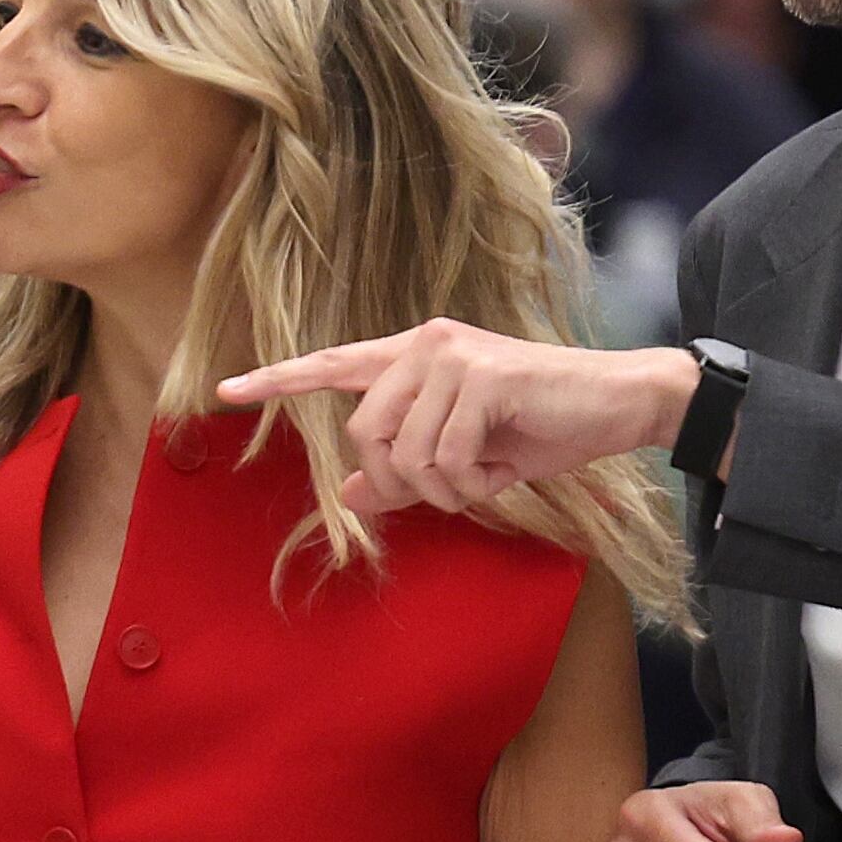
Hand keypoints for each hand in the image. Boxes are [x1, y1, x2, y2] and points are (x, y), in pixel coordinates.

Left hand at [218, 321, 694, 516]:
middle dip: (404, 481)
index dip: (278, 381)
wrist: (617, 405)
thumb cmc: (541, 427)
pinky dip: (471, 483)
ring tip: (484, 473)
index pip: (333, 365)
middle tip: (451, 488)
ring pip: (405, 452)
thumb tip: (353, 497)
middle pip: (366, 434)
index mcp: (414, 355)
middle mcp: (425, 344)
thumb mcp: (466, 459)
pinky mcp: (481, 377)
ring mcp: (452, 356)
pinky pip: (446, 457)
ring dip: (444, 487)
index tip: (224, 391)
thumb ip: (407, 473)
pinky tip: (501, 467)